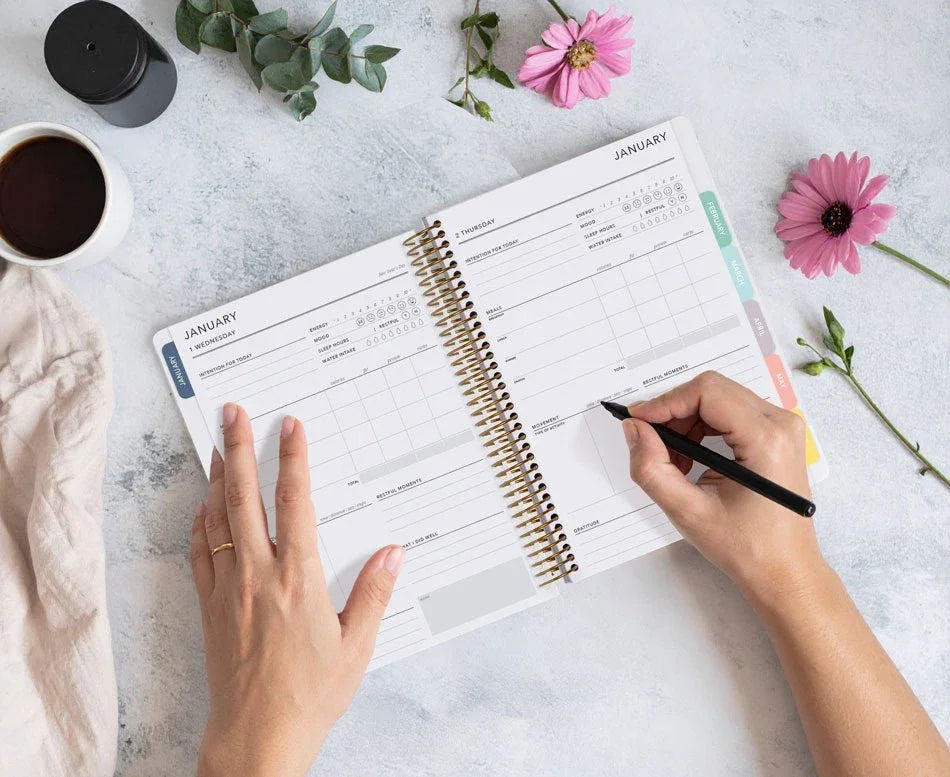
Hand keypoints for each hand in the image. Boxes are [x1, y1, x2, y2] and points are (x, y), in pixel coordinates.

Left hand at [190, 403, 404, 776]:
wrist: (257, 736)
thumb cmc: (309, 694)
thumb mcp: (356, 646)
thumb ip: (374, 594)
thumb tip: (393, 552)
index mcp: (299, 578)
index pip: (295, 503)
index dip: (293, 459)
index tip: (290, 427)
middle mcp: (259, 574)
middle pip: (244, 497)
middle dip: (240, 449)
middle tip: (232, 414)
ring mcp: (228, 589)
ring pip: (217, 518)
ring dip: (218, 477)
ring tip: (219, 445)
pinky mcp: (210, 607)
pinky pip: (200, 553)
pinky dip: (200, 523)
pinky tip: (204, 507)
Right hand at [622, 371, 824, 607]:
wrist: (785, 570)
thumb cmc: (747, 548)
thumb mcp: (688, 512)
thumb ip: (651, 468)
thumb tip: (634, 429)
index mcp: (767, 439)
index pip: (707, 393)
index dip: (666, 402)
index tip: (638, 421)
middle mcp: (781, 424)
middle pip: (712, 391)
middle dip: (674, 413)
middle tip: (652, 444)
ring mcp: (782, 427)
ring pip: (718, 399)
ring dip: (686, 423)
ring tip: (673, 461)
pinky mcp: (776, 434)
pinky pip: (730, 412)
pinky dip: (702, 429)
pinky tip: (691, 460)